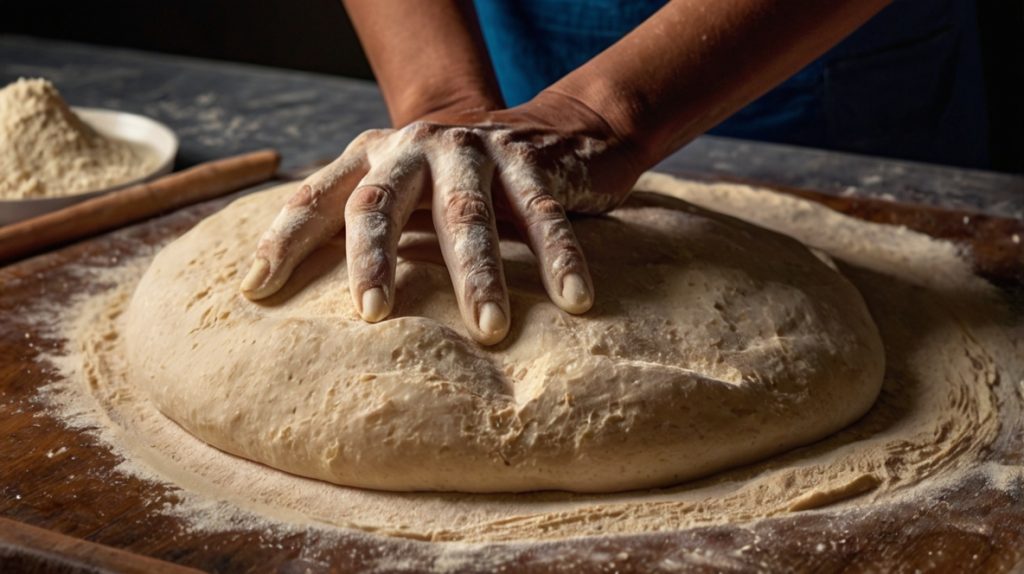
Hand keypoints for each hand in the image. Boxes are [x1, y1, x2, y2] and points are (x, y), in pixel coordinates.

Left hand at [240, 92, 641, 344]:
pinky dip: (560, 258)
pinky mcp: (531, 159)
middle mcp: (415, 147)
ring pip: (468, 215)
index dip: (283, 241)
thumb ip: (363, 229)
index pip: (317, 198)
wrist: (552, 127)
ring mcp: (475, 148)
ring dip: (480, 275)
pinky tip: (574, 299)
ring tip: (490, 330)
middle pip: (382, 202)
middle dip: (375, 259)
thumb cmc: (457, 183)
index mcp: (373, 157)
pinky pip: (544, 214)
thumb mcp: (407, 195)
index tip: (256, 292)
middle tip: (374, 315)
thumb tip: (294, 298)